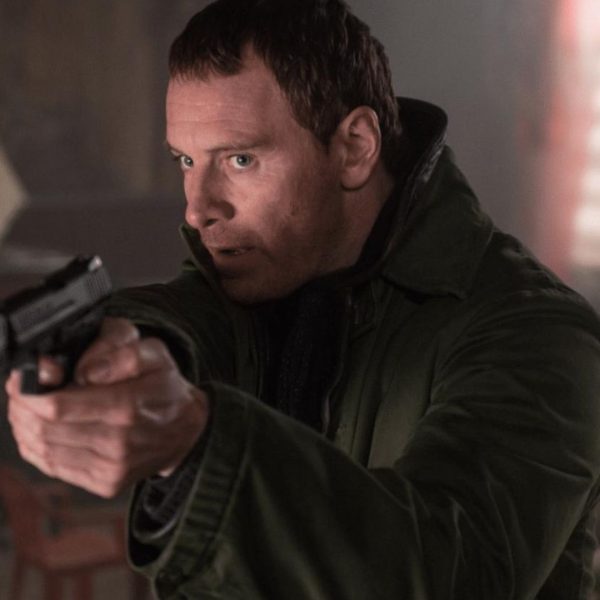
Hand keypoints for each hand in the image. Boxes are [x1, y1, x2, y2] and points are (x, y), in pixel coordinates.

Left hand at [5, 318, 209, 497]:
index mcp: (128, 406)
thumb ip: (119, 352)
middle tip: (20, 390)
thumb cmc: (165, 387)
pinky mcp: (106, 483)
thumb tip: (84, 371)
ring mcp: (111, 467)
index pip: (57, 406)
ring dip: (25, 427)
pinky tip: (37, 430)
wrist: (187, 430)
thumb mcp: (153, 353)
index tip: (21, 378)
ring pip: (44, 450)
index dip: (29, 392)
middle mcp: (118, 442)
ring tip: (25, 408)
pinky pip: (54, 468)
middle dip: (22, 407)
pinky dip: (36, 448)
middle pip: (44, 429)